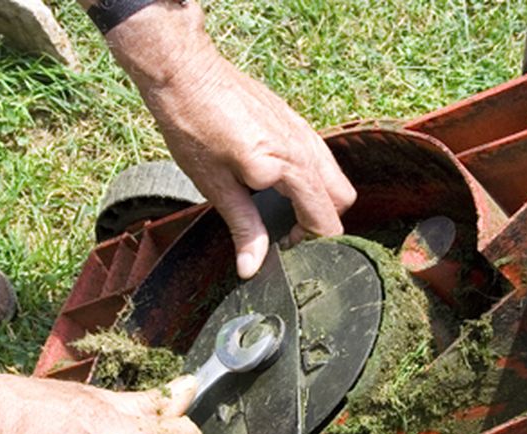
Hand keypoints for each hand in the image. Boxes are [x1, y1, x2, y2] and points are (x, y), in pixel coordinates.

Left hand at [147, 55, 356, 277]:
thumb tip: (252, 267)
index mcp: (288, 167)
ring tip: (283, 209)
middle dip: (323, 222)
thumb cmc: (193, 125)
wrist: (184, 72)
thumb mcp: (215, 186)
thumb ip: (244, 228)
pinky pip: (320, 156)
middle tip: (288, 233)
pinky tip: (278, 181)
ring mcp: (303, 130)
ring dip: (319, 199)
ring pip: (335, 176)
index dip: (311, 244)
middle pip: (342, 199)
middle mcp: (305, 148)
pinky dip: (312, 178)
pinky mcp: (294, 120)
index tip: (285, 248)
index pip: (325, 220)